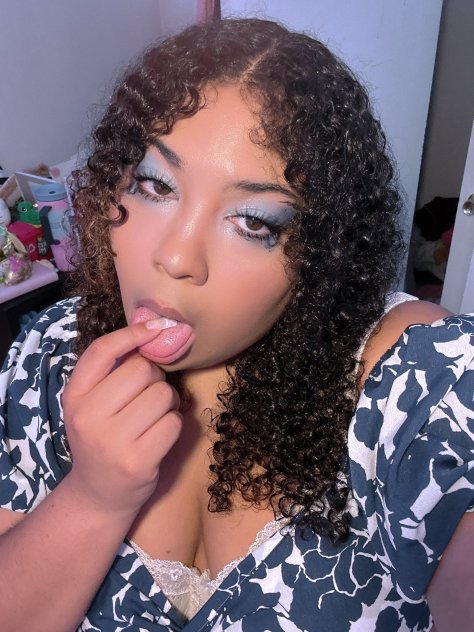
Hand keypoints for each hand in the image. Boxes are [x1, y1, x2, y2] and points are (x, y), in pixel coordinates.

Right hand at [62, 322, 181, 517]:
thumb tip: (151, 331)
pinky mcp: (138, 462)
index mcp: (74, 396)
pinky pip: (174, 422)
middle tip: (148, 397)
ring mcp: (112, 441)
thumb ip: (111, 373)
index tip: (154, 328)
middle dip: (155, 379)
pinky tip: (159, 436)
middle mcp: (88, 417)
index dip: (131, 333)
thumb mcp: (91, 404)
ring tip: (155, 418)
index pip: (102, 351)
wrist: (98, 494)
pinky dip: (174, 425)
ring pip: (163, 395)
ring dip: (168, 403)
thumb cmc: (102, 439)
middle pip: (142, 370)